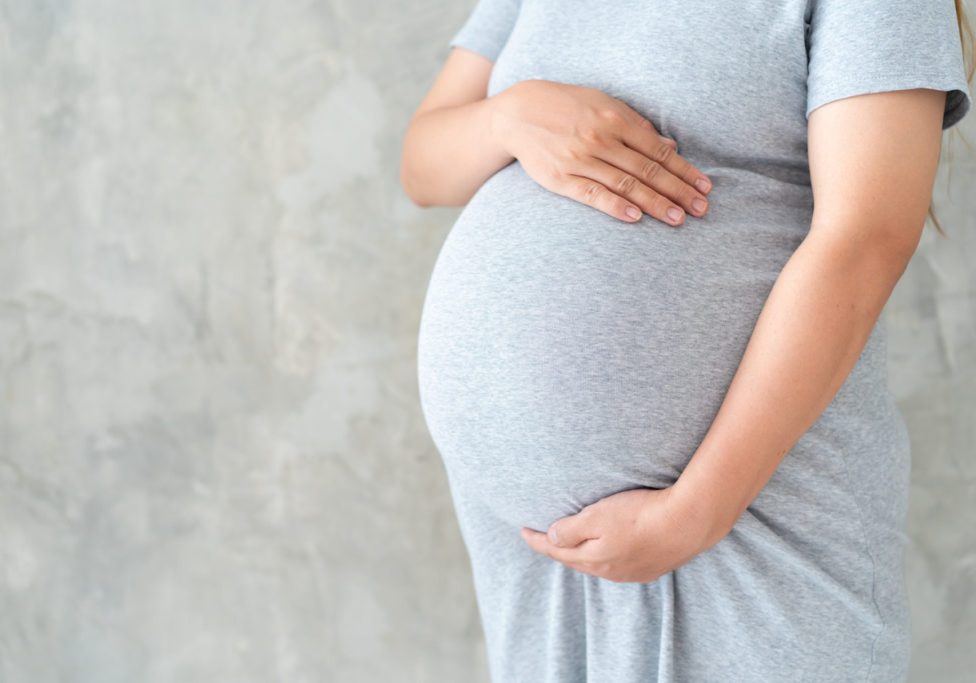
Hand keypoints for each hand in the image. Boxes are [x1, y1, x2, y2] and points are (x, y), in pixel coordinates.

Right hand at [489, 79, 711, 226]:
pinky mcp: (560, 178)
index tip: (705, 188)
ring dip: (655, 203)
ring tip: (677, 219)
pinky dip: (614, 206)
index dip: (684, 171)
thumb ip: (637, 126)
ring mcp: (580, 160)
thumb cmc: (568, 108)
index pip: (658, 151)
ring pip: (625, 185)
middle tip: (701, 210)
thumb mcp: (604, 105)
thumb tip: (671, 146)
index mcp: (615, 120)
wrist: (518, 113)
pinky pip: (592, 195)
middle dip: (678, 191)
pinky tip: (635, 217)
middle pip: (647, 170)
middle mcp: (601, 140)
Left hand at [519, 486, 713, 582]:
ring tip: (572, 544)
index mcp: (593, 559)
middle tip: (541, 537)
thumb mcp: (596, 517)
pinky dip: (605, 556)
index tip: (522, 530)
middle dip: (556, 549)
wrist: (688, 523)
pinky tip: (609, 550)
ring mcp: (633, 572)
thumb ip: (570, 530)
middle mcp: (611, 571)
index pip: (556, 550)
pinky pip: (619, 565)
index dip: (537, 540)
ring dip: (581, 554)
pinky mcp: (652, 567)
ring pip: (598, 564)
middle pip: (575, 560)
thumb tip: (551, 538)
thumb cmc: (640, 515)